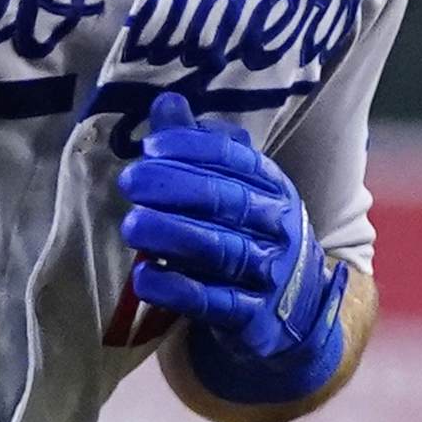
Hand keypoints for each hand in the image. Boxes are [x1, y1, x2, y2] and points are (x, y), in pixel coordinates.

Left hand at [115, 90, 348, 404]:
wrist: (291, 313)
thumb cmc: (247, 236)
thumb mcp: (233, 190)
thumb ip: (198, 149)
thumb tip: (166, 103)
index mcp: (272, 188)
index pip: (237, 160)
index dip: (194, 149)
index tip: (151, 146)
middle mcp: (276, 227)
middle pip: (228, 201)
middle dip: (177, 188)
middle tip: (130, 181)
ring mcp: (268, 274)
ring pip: (221, 251)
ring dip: (174, 235)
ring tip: (132, 225)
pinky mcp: (252, 318)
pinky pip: (214, 303)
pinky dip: (178, 291)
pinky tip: (144, 278)